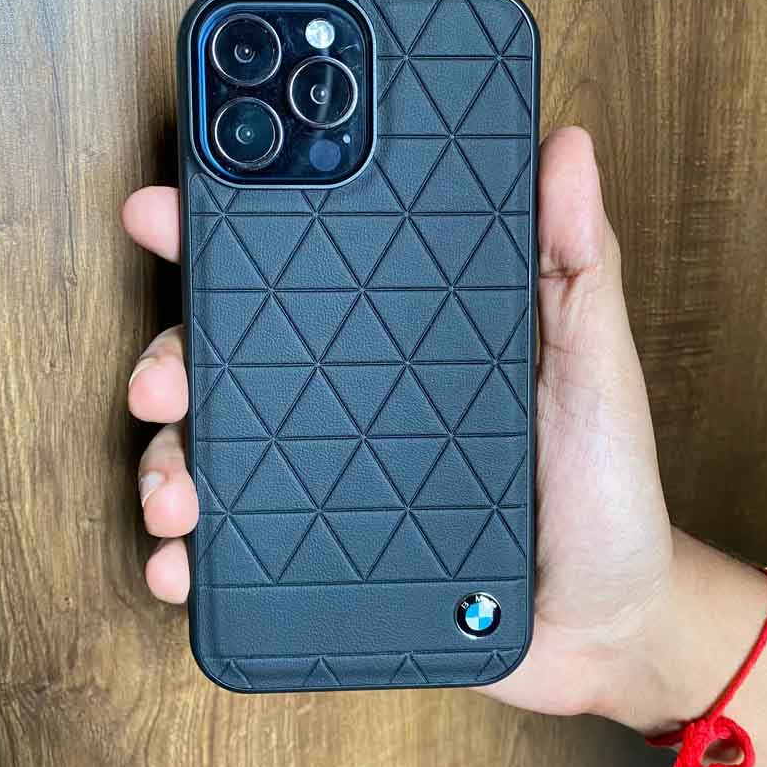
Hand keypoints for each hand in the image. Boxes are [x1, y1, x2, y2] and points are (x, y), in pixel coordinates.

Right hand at [122, 128, 673, 716]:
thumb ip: (578, 263)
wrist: (603, 618)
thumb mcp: (595, 363)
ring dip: (168, 462)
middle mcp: (350, 400)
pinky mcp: (321, 549)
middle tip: (163, 379)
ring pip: (217, 449)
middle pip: (233, 360)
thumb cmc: (603, 485)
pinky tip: (183, 563)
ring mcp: (329, 476)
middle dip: (172, 358)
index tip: (170, 211)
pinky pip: (237, 546)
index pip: (304, 274)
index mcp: (402, 341)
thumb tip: (565, 147)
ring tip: (174, 495)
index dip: (229, 236)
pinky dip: (193, 554)